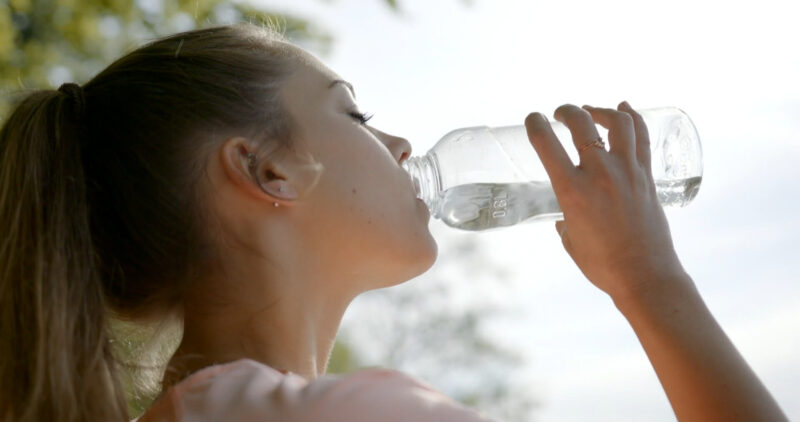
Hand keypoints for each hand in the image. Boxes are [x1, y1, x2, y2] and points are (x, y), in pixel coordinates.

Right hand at [524, 102, 686, 301]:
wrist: (644, 276)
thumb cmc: (602, 265)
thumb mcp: (570, 240)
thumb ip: (565, 219)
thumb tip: (567, 215)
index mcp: (572, 191)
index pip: (547, 144)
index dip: (535, 124)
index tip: (532, 119)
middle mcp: (600, 174)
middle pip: (582, 124)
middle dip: (567, 111)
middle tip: (561, 113)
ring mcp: (628, 172)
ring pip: (618, 123)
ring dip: (601, 110)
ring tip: (591, 112)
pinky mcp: (647, 177)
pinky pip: (642, 138)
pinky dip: (633, 118)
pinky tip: (625, 109)